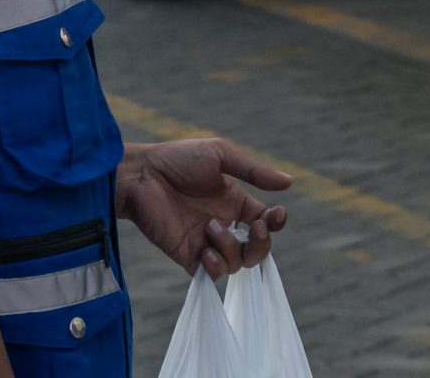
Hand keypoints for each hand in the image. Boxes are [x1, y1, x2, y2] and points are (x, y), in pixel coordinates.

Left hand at [117, 137, 291, 277]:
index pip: (265, 222)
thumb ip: (254, 170)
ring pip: (236, 263)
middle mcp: (224, 224)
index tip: (275, 215)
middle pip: (257, 249)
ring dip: (231, 247)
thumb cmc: (178, 159)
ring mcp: (205, 242)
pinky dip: (215, 266)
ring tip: (210, 227)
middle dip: (262, 244)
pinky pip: (211, 275)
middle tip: (254, 227)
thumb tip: (289, 182)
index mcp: (234, 202)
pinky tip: (205, 249)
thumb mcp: (221, 155)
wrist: (140, 175)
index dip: (275, 223)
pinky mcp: (186, 256)